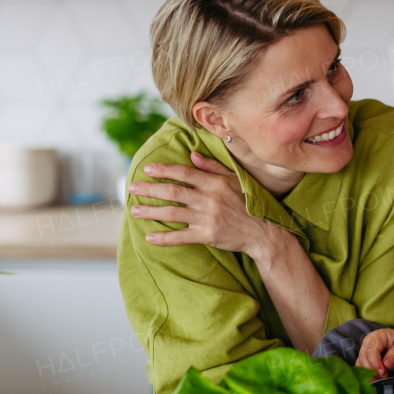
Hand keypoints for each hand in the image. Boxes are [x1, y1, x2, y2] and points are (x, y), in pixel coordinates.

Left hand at [128, 152, 270, 258]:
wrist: (263, 231)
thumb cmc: (248, 203)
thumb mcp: (234, 180)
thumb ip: (212, 167)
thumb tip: (191, 155)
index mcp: (214, 183)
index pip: (184, 173)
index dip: (164, 170)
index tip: (147, 169)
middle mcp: (208, 199)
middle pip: (172, 192)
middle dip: (149, 189)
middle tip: (131, 188)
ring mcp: (207, 218)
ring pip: (172, 213)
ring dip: (150, 212)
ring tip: (134, 210)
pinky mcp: (207, 235)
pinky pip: (180, 237)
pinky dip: (164, 238)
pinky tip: (149, 237)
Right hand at [356, 328, 393, 378]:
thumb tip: (386, 364)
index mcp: (377, 336)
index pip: (370, 351)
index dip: (375, 363)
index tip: (383, 372)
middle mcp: (368, 343)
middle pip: (363, 359)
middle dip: (372, 370)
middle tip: (385, 376)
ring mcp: (366, 351)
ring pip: (361, 365)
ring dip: (369, 374)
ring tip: (382, 377)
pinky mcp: (366, 359)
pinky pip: (362, 369)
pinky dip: (368, 375)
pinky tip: (377, 378)